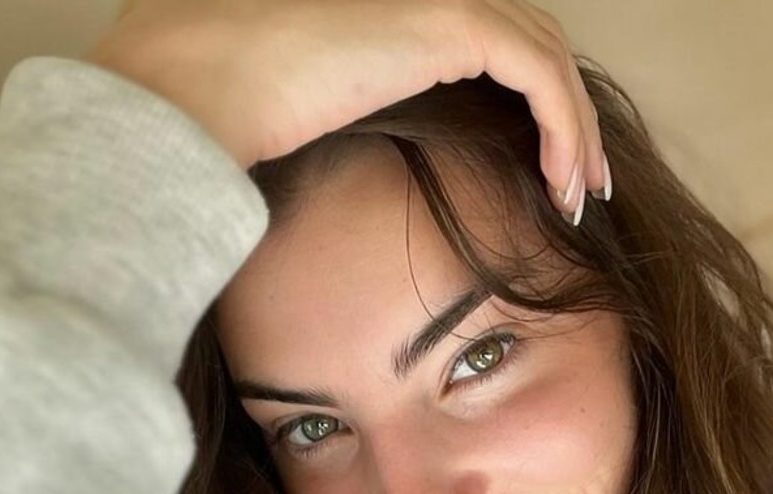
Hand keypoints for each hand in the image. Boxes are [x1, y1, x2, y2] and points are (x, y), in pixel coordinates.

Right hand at [86, 0, 605, 214]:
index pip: (482, 34)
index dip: (525, 93)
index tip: (541, 164)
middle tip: (579, 182)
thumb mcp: (289, 114)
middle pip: (525, 38)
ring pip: (543, 52)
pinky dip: (564, 126)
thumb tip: (343, 156)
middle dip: (566, 111)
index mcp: (385, 9)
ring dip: (575, 127)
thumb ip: (335, 112)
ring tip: (581, 195)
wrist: (191, 89)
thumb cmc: (217, 110)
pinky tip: (566, 186)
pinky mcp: (443, 20)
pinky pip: (537, 72)